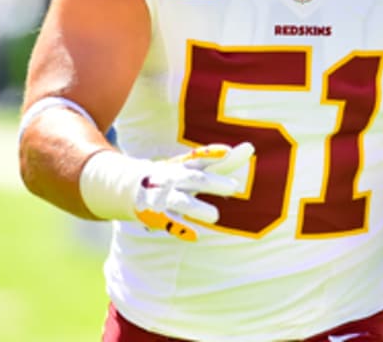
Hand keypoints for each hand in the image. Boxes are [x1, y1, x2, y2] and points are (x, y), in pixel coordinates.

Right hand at [132, 142, 253, 240]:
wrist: (131, 185)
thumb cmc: (176, 175)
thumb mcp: (197, 167)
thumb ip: (224, 161)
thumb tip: (251, 147)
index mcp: (187, 165)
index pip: (201, 158)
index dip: (213, 155)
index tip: (227, 152)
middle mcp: (176, 178)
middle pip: (195, 179)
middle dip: (212, 183)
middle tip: (234, 187)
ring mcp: (165, 196)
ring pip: (181, 202)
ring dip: (197, 208)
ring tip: (215, 216)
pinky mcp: (158, 214)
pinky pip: (170, 222)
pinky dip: (181, 229)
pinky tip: (195, 236)